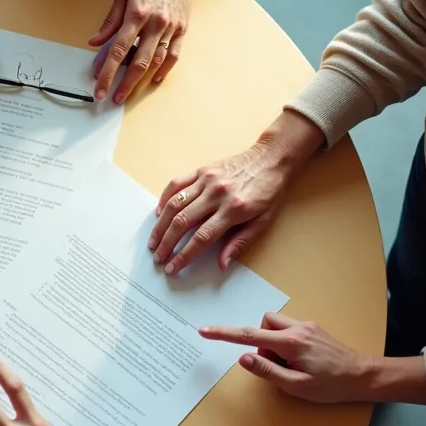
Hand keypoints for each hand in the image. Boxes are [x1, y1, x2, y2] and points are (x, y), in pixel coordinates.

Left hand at [89, 0, 194, 101]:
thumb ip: (110, 20)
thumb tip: (95, 41)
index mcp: (137, 13)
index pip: (119, 49)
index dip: (107, 71)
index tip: (99, 86)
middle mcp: (156, 23)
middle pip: (138, 62)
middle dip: (124, 84)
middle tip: (112, 98)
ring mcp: (171, 27)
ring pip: (156, 62)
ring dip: (141, 81)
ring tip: (128, 93)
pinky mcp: (183, 29)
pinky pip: (174, 55)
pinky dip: (164, 69)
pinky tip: (153, 79)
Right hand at [148, 110, 325, 273]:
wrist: (272, 158)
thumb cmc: (270, 191)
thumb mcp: (263, 221)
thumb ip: (241, 243)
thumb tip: (222, 264)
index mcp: (234, 210)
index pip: (202, 238)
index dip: (184, 255)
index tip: (173, 267)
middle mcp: (216, 194)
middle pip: (182, 222)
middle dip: (167, 243)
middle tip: (158, 257)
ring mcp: (206, 180)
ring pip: (175, 204)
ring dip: (160, 225)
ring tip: (153, 241)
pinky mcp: (201, 170)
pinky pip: (176, 184)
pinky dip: (164, 199)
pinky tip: (158, 213)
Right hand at [200, 312, 425, 403]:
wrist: (364, 376)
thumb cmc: (331, 385)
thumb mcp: (296, 386)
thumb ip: (267, 371)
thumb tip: (242, 358)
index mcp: (290, 343)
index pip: (248, 336)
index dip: (224, 334)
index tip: (205, 330)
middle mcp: (297, 329)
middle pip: (263, 324)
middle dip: (260, 341)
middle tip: (275, 365)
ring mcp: (307, 326)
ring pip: (276, 326)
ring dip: (273, 342)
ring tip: (289, 364)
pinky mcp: (314, 329)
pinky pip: (290, 330)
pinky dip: (286, 343)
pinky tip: (302, 361)